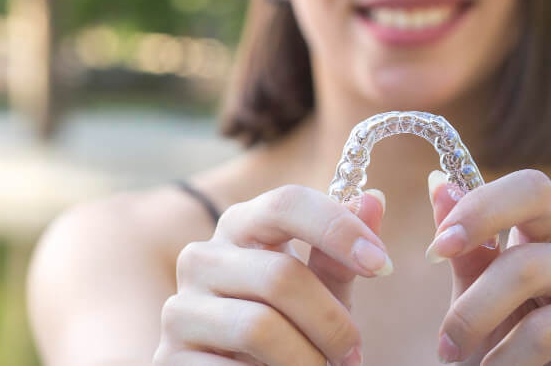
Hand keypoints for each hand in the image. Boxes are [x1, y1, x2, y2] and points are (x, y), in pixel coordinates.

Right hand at [154, 185, 389, 365]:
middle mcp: (201, 257)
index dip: (338, 229)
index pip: (286, 203)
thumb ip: (340, 253)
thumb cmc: (291, 327)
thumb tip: (374, 200)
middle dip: (331, 320)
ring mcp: (180, 308)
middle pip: (280, 275)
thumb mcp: (321, 290)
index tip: (382, 265)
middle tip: (355, 351)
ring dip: (307, 359)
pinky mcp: (168, 359)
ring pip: (258, 326)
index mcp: (241, 225)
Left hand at [426, 169, 550, 364]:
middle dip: (473, 313)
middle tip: (446, 348)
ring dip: (502, 363)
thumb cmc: (512, 345)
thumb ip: (467, 248)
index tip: (438, 246)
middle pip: (528, 265)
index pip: (532, 189)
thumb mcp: (482, 297)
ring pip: (546, 329)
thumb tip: (439, 182)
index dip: (483, 208)